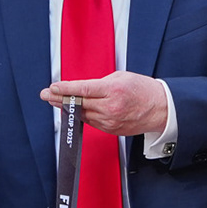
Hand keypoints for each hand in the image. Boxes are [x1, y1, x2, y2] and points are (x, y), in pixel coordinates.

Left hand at [41, 71, 168, 137]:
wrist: (161, 108)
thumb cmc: (143, 90)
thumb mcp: (121, 77)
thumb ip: (100, 83)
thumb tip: (82, 89)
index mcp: (114, 90)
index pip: (83, 90)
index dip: (65, 89)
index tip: (53, 87)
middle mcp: (111, 107)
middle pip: (79, 103)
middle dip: (60, 99)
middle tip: (46, 95)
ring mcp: (111, 121)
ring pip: (83, 114)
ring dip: (69, 108)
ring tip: (56, 101)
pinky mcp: (111, 129)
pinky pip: (91, 122)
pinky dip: (82, 115)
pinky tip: (74, 110)